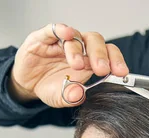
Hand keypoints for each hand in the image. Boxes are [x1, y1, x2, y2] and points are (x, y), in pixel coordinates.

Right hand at [8, 23, 128, 106]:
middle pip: (95, 42)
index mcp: (90, 62)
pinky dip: (61, 29)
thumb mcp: (60, 97)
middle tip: (101, 69)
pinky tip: (66, 33)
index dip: (116, 61)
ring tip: (77, 65)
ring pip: (76, 37)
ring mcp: (62, 42)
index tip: (121, 72)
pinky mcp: (43, 37)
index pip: (108, 55)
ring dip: (78, 50)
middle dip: (101, 55)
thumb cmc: (50, 86)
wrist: (27, 83)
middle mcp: (79, 49)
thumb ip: (71, 97)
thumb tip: (79, 95)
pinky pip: (54, 29)